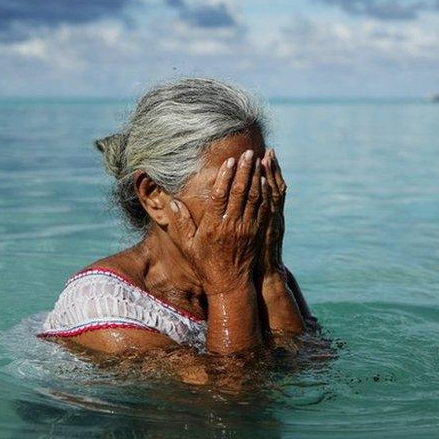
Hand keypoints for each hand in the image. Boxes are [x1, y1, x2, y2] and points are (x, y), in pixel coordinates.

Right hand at [169, 149, 269, 294]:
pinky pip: (263, 209)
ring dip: (257, 178)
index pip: (220, 196)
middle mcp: (231, 226)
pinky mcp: (257, 233)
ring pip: (254, 199)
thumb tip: (171, 203)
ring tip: (259, 161)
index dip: (225, 177)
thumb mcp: (188, 246)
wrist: (229, 284)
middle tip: (249, 153)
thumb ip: (180, 223)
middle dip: (245, 171)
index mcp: (213, 227)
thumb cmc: (205, 264)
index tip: (229, 161)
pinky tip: (266, 180)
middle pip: (240, 193)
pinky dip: (265, 193)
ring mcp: (246, 229)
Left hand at [259, 148, 286, 277]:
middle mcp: (269, 216)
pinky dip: (269, 195)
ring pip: (271, 196)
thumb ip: (253, 216)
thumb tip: (245, 201)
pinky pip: (268, 210)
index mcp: (265, 215)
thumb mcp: (254, 234)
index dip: (269, 173)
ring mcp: (268, 223)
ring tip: (267, 158)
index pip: (268, 189)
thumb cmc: (249, 257)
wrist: (258, 277)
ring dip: (270, 176)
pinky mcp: (265, 231)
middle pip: (271, 188)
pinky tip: (266, 181)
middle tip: (269, 151)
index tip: (266, 155)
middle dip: (270, 169)